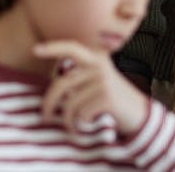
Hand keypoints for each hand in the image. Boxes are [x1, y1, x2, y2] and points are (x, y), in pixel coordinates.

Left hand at [34, 40, 150, 135]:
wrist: (138, 113)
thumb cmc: (111, 98)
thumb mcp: (98, 80)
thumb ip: (79, 77)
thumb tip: (51, 92)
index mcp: (96, 57)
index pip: (72, 48)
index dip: (53, 48)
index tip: (35, 50)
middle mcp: (99, 65)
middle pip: (62, 83)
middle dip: (49, 103)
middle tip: (44, 117)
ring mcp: (103, 80)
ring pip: (70, 103)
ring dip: (68, 120)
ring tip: (72, 127)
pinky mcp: (107, 97)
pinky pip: (81, 114)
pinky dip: (80, 125)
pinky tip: (88, 125)